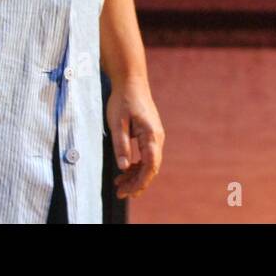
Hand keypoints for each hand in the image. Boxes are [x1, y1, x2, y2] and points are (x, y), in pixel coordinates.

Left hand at [106, 76, 163, 199]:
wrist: (132, 82)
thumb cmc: (123, 100)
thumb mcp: (117, 123)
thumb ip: (121, 145)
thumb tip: (123, 167)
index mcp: (151, 134)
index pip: (150, 165)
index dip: (140, 181)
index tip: (128, 192)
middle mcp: (157, 137)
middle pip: (151, 167)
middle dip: (137, 183)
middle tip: (120, 193)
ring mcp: (156, 135)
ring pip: (150, 162)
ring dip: (136, 175)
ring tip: (119, 185)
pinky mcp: (151, 134)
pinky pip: (147, 155)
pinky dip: (137, 165)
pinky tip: (126, 170)